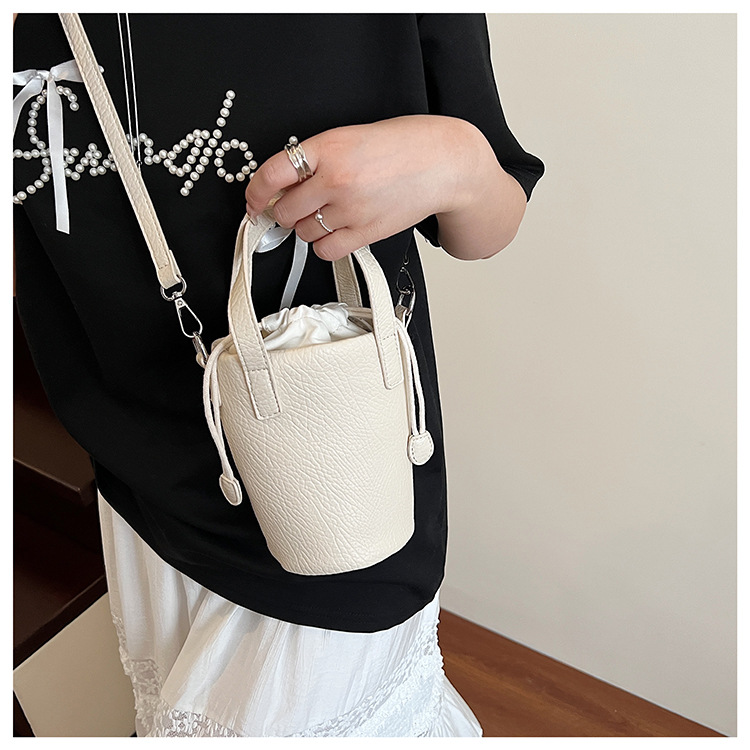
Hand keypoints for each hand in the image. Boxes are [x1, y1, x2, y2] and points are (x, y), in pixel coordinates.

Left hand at [244, 115, 475, 260]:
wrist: (443, 164)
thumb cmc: (402, 146)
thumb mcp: (351, 138)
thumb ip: (316, 160)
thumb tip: (282, 186)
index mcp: (328, 148)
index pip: (272, 174)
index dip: (255, 191)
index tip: (253, 200)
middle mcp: (335, 180)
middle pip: (284, 210)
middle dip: (285, 210)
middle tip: (298, 205)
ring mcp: (350, 210)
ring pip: (304, 232)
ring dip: (307, 226)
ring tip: (328, 213)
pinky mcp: (365, 233)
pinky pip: (326, 250)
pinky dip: (324, 244)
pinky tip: (336, 230)